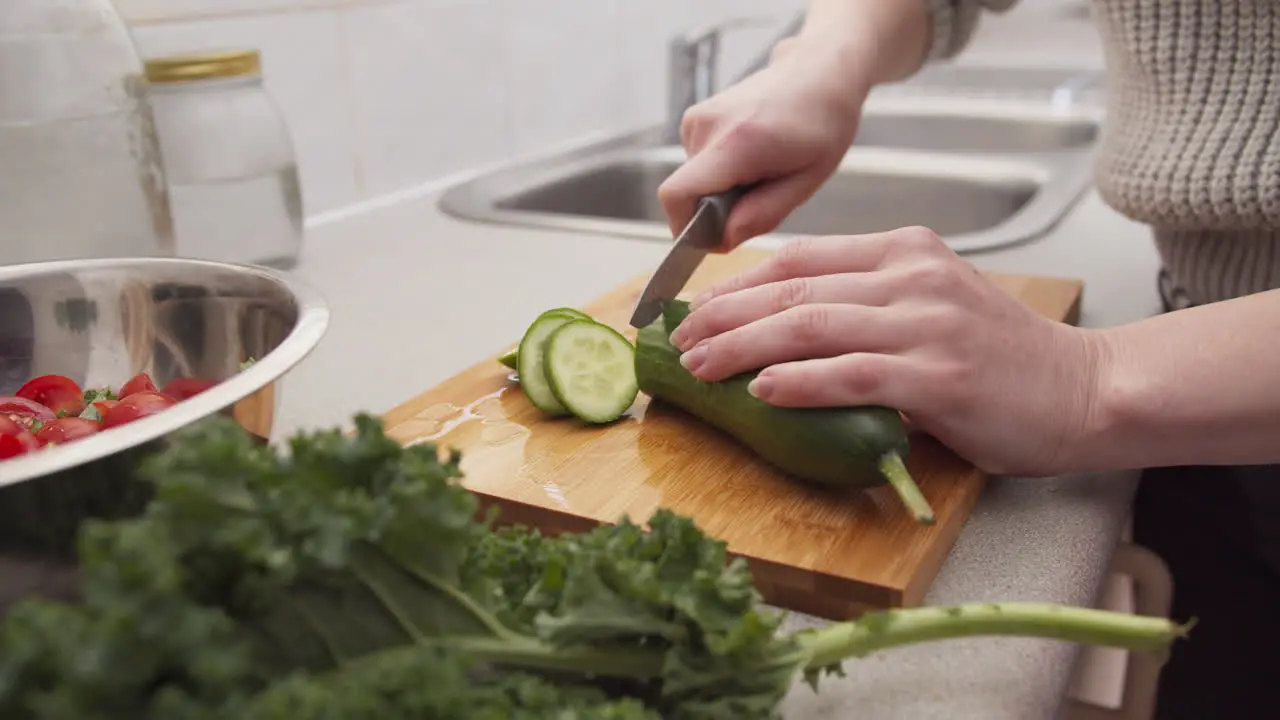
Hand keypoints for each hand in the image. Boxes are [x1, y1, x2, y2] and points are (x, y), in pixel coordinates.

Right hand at [656, 39, 870, 250]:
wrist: (818, 72)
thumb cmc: (822, 123)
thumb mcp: (806, 180)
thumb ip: (761, 214)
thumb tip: (721, 241)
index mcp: (736, 142)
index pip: (677, 195)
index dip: (685, 228)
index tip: (715, 237)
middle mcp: (707, 125)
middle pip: (687, 193)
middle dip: (717, 210)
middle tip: (762, 194)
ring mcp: (697, 117)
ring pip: (693, 180)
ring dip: (722, 189)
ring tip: (762, 169)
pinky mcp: (695, 117)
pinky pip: (697, 164)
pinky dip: (720, 171)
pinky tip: (751, 156)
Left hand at [666, 227, 1106, 476]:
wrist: (1084, 389)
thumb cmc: (1001, 357)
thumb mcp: (932, 304)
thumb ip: (866, 301)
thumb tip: (778, 326)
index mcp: (904, 251)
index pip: (801, 259)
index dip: (737, 286)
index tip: (695, 310)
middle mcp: (913, 276)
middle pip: (794, 290)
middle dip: (725, 317)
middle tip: (679, 342)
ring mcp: (927, 323)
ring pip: (811, 328)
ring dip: (744, 349)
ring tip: (700, 367)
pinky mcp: (940, 376)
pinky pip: (851, 374)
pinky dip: (800, 382)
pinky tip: (761, 391)